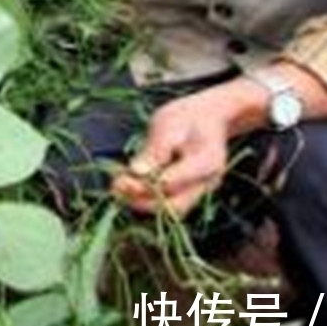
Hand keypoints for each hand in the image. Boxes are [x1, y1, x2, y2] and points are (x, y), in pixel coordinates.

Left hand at [111, 90, 237, 216]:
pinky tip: (127, 186)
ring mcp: (201, 191)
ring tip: (117, 187)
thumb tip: (137, 172)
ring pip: (171, 209)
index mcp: (208, 161)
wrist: (209, 118)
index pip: (177, 181)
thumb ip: (155, 149)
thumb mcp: (169, 123)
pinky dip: (148, 198)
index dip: (149, 184)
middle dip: (143, 200)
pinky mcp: (191, 193)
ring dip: (142, 202)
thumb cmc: (187, 117)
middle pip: (175, 205)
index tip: (125, 178)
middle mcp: (207, 182)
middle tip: (116, 187)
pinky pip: (169, 202)